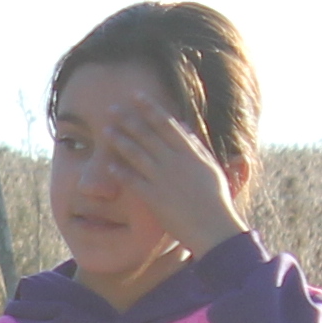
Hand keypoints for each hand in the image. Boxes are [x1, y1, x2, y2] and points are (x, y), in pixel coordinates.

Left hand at [96, 84, 250, 263]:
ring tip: (106, 131)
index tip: (136, 96)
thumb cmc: (215, 198)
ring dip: (120, 141)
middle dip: (128, 120)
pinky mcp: (154, 198)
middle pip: (147, 135)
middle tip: (111, 109)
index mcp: (190, 152)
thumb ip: (196, 146)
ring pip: (137, 154)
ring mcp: (163, 179)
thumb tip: (184, 127)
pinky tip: (108, 164)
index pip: (166, 123)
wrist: (213, 227)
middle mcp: (175, 162)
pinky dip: (121, 172)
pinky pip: (134, 181)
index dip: (150, 108)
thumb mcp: (209, 167)